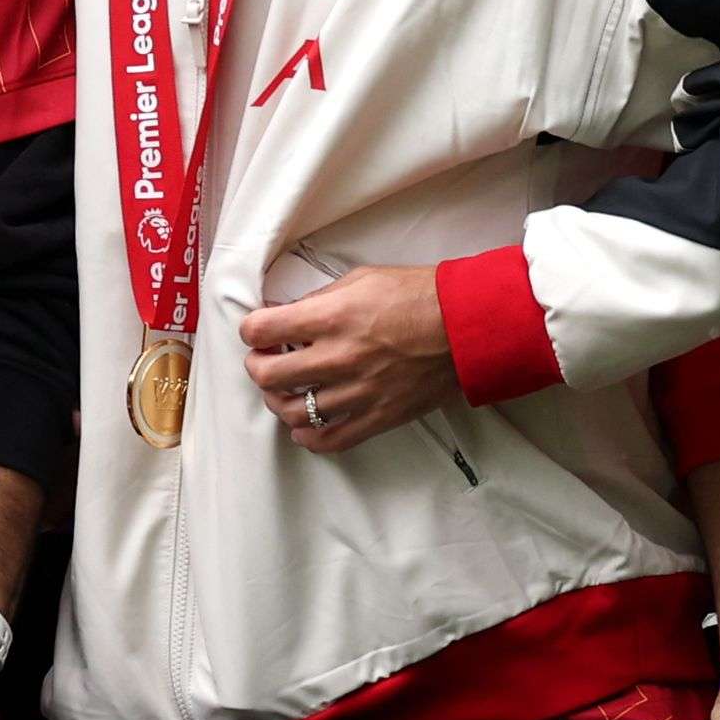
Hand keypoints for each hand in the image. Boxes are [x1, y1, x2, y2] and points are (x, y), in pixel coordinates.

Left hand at [239, 264, 458, 452]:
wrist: (468, 325)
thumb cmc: (421, 296)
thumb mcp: (363, 279)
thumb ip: (320, 299)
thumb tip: (288, 314)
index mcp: (332, 317)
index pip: (261, 330)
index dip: (251, 330)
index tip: (258, 332)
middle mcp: (339, 357)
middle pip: (267, 376)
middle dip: (258, 366)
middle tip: (266, 360)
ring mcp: (358, 391)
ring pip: (293, 412)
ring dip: (279, 402)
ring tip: (285, 392)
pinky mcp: (378, 416)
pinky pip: (331, 440)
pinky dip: (309, 438)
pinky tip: (305, 427)